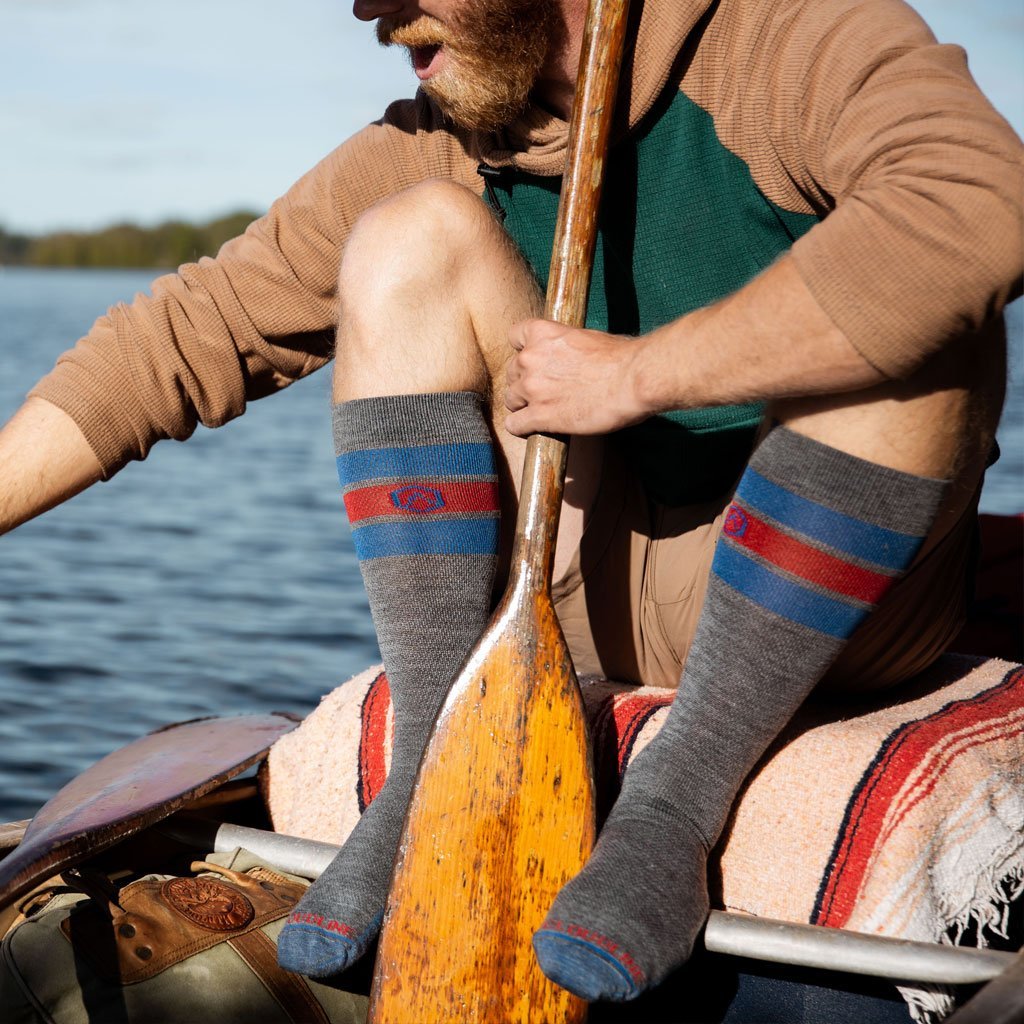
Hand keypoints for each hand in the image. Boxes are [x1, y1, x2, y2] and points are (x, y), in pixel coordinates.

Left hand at [504, 319, 650, 436]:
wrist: (633, 380)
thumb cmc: (621, 358)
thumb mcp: (587, 337)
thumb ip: (567, 345)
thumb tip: (570, 356)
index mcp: (543, 333)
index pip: (514, 337)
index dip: (523, 350)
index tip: (535, 361)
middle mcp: (531, 358)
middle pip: (511, 372)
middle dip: (525, 381)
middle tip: (543, 391)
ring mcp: (532, 387)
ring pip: (510, 400)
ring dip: (523, 406)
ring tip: (541, 411)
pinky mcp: (539, 415)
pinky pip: (514, 425)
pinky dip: (522, 428)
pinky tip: (534, 429)